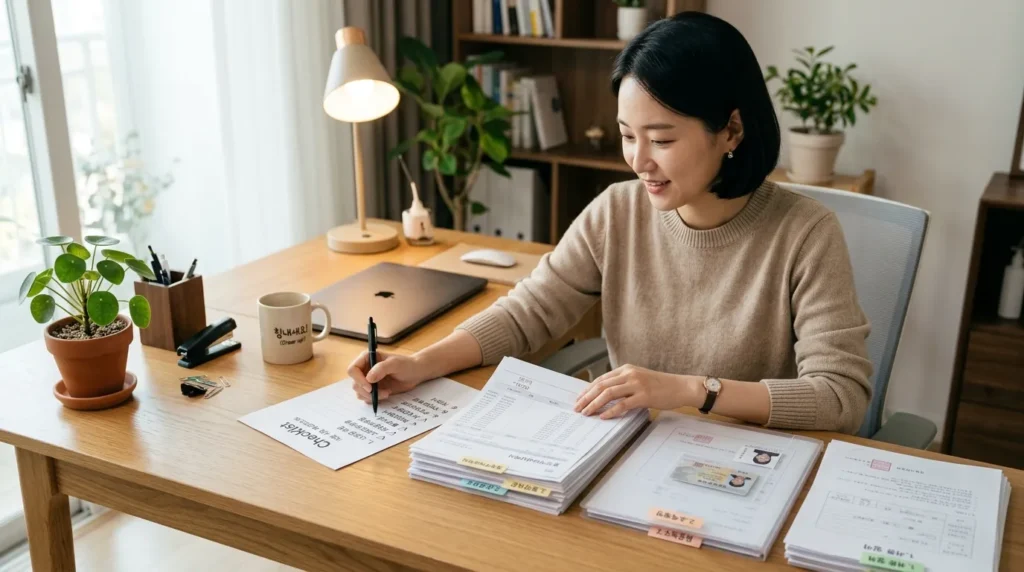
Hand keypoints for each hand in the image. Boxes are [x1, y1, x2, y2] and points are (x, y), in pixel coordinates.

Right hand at [348, 351, 430, 403]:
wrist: (415, 373)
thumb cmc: (406, 364)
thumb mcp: (395, 364)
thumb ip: (381, 369)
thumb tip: (368, 379)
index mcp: (366, 358)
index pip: (353, 369)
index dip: (358, 379)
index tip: (370, 387)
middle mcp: (364, 369)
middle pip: (355, 383)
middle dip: (366, 391)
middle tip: (382, 393)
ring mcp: (368, 380)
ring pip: (359, 392)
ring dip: (371, 396)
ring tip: (386, 393)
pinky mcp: (373, 389)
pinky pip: (366, 398)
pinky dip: (374, 399)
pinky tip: (386, 394)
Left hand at [574, 365, 696, 418]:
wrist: (680, 386)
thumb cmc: (660, 385)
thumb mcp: (639, 379)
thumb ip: (624, 384)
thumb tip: (605, 395)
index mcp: (626, 369)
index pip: (601, 379)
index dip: (588, 389)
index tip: (579, 399)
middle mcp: (629, 374)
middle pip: (601, 385)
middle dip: (586, 397)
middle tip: (577, 407)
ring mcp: (637, 384)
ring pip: (608, 393)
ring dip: (594, 404)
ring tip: (586, 413)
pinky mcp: (644, 396)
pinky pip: (623, 404)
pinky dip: (611, 411)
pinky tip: (603, 417)